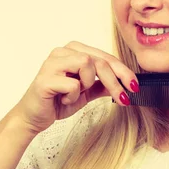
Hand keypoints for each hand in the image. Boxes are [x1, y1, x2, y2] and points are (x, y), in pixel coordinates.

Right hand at [14, 41, 138, 134]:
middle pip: (99, 60)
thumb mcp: (86, 93)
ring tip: (74, 95)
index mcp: (73, 50)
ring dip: (86, 85)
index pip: (105, 56)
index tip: (135, 86)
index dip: (122, 71)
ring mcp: (52, 62)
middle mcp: (62, 51)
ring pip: (87, 65)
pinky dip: (72, 96)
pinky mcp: (45, 77)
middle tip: (124, 98)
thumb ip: (102, 85)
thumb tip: (125, 84)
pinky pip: (72, 84)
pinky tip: (62, 99)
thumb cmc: (57, 101)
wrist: (34, 117)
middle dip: (115, 81)